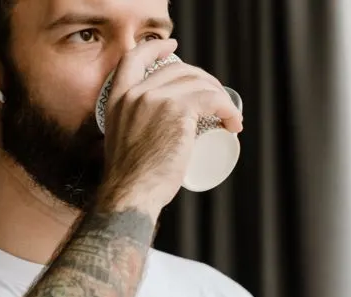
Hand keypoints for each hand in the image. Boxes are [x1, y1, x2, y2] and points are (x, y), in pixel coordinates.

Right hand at [100, 38, 243, 214]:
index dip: (155, 48)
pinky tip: (233, 124)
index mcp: (117, 99)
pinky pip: (213, 99)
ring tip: (228, 118)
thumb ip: (128, 130)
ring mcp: (156, 100)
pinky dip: (229, 110)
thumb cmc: (130, 181)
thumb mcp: (120, 142)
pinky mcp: (178, 111)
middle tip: (216, 99)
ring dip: (220, 97)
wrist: (130, 194)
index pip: (133, 58)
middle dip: (202, 79)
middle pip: (177, 69)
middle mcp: (135, 94)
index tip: (172, 47)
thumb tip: (147, 133)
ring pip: (199, 83)